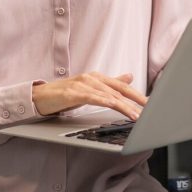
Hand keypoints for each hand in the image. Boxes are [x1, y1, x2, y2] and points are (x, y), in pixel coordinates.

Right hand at [31, 72, 147, 118]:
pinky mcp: (73, 93)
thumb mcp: (91, 89)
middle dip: (136, 100)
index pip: (122, 87)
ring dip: (124, 105)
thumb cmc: (65, 95)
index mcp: (98, 78)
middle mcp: (92, 78)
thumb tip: (129, 77)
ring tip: (136, 115)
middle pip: (119, 90)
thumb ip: (110, 84)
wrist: (39, 97)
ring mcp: (82, 84)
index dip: (137, 94)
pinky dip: (106, 102)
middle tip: (150, 110)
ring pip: (108, 95)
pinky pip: (93, 97)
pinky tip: (115, 106)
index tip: (152, 103)